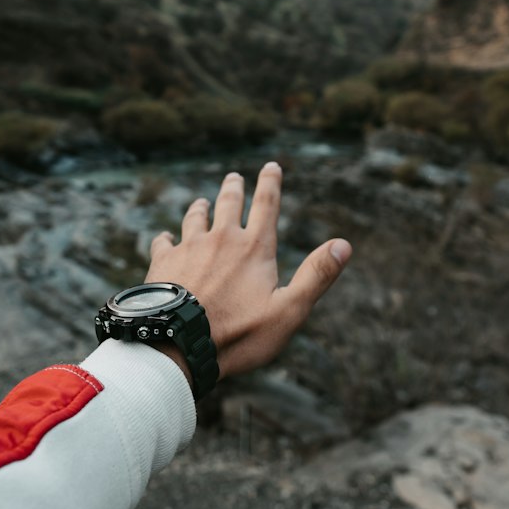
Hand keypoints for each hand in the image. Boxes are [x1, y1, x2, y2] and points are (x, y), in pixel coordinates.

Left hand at [145, 161, 351, 383]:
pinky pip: (163, 242)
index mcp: (255, 247)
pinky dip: (166, 238)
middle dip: (234, 188)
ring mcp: (189, 248)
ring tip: (201, 203)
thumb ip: (316, 276)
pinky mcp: (163, 263)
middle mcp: (221, 239)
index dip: (270, 183)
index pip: (267, 204)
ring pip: (195, 218)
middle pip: (228, 203)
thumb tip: (344, 245)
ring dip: (200, 208)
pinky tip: (164, 238)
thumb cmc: (240, 334)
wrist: (180, 343)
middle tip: (234, 177)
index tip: (271, 166)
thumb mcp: (289, 310)